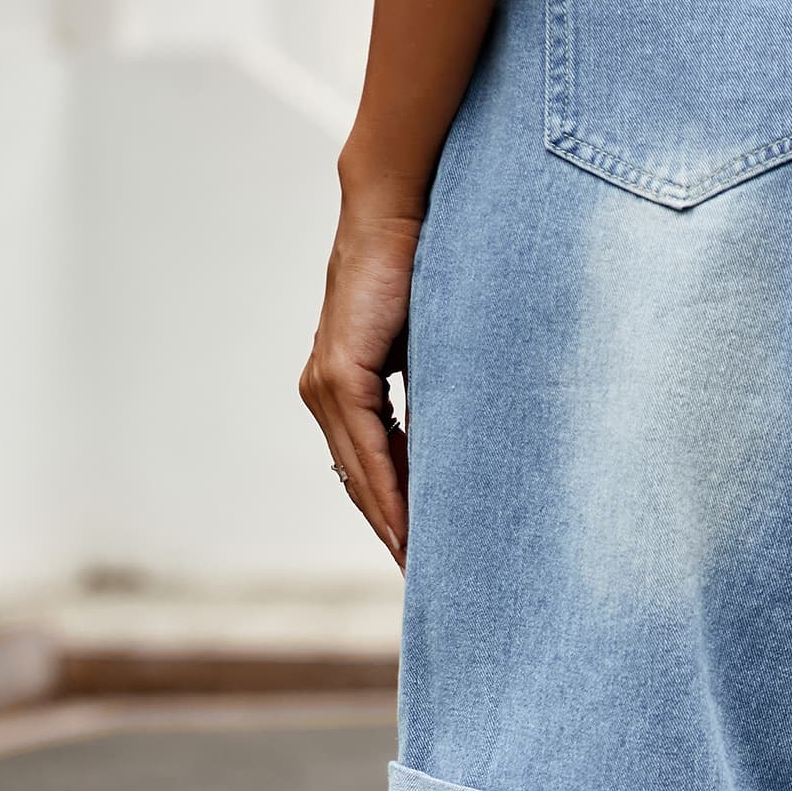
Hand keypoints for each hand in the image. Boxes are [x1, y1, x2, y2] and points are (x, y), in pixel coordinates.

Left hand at [299, 197, 419, 569]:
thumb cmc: (423, 264)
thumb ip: (437, 386)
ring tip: (422, 566)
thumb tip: (466, 430)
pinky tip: (409, 524)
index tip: (423, 553)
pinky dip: (389, 490)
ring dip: (392, 523)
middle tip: (426, 579)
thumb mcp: (434, 342)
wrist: (394, 210)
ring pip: (361, 473)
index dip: (395, 511)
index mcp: (346, 386)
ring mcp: (328, 384)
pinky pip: (369, 448)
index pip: (370, 465)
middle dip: (393, 532)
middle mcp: (326, 391)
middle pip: (361, 481)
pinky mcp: (340, 373)